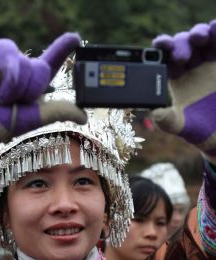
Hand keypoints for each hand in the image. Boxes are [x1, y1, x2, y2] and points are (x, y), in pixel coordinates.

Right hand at [0, 33, 86, 161]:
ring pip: (26, 64)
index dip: (63, 47)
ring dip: (18, 89)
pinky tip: (1, 92)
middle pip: (41, 69)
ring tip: (3, 100)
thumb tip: (84, 117)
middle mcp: (23, 68)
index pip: (52, 61)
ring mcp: (9, 60)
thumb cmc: (4, 123)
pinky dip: (10, 76)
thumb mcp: (37, 117)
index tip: (76, 38)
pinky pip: (10, 55)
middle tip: (14, 104)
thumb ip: (60, 111)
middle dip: (31, 91)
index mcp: (34, 82)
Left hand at [151, 21, 215, 164]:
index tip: (159, 45)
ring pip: (202, 39)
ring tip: (199, 37)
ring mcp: (208, 61)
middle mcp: (190, 65)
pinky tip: (215, 27)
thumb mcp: (179, 126)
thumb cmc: (196, 129)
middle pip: (182, 44)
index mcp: (174, 77)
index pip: (165, 57)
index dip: (162, 47)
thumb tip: (154, 113)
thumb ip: (167, 120)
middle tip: (182, 57)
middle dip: (180, 45)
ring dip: (198, 33)